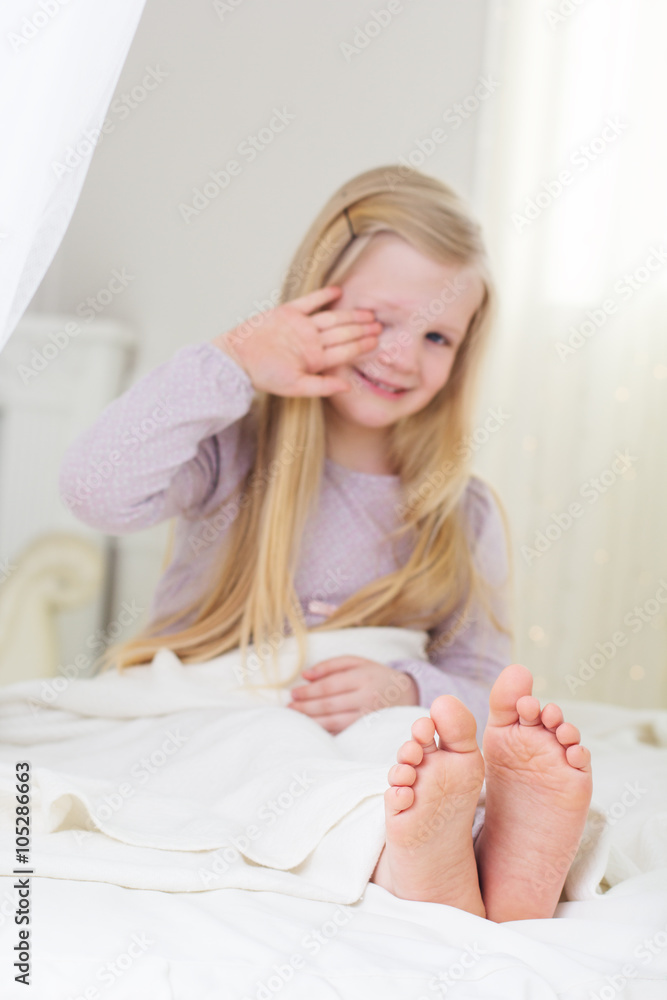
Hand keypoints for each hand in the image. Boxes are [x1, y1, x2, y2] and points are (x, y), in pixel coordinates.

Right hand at [211, 286, 381, 397]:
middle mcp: (311, 342)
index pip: (344, 351)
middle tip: (380, 324)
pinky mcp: (288, 312)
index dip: (361, 345)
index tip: (377, 341)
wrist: (238, 358)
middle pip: (342, 333)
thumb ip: (322, 387)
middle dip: (361, 329)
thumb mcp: (294, 386)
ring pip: (331, 318)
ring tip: (367, 312)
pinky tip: (338, 291)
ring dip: (349, 315)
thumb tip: (348, 387)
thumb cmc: (264, 375)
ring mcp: (301, 326)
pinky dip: (323, 296)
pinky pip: (310, 302)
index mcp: (315, 360)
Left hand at [287, 656, 418, 733]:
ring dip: (312, 720)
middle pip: (329, 704)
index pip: (329, 686)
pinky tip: (312, 727)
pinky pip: (342, 732)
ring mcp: (368, 716)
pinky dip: (325, 730)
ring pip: (334, 721)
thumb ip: (331, 665)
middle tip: (289, 707)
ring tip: (296, 717)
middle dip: (306, 707)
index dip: (309, 691)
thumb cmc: (375, 675)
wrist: (406, 693)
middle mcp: (366, 698)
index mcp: (362, 677)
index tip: (293, 692)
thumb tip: (305, 675)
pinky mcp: (368, 730)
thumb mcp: (358, 662)